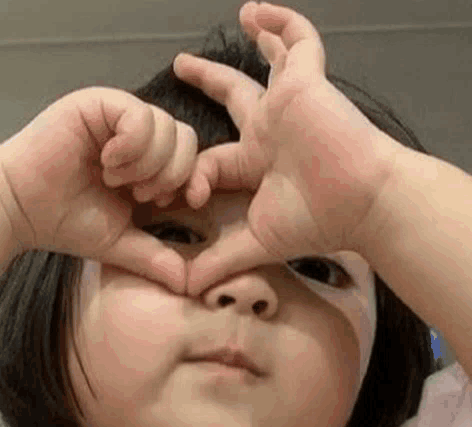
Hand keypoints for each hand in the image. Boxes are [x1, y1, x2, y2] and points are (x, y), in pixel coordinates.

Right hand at [0, 87, 197, 293]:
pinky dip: (131, 146)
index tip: (180, 203)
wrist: (20, 209)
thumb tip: (187, 284)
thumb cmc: (65, 223)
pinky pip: (140, 116)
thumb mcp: (119, 242)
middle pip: (186, 139)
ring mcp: (118, 117)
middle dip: (170, 174)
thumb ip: (154, 257)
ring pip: (167, 127)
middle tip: (138, 193)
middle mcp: (136, 136)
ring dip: (147, 162)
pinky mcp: (100, 104)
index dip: (195, 180)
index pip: (192, 159)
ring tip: (114, 179)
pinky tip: (107, 162)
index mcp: (146, 164)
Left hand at [173, 1, 400, 295]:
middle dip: (207, 83)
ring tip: (242, 15)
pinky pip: (298, 42)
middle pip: (235, 100)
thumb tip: (183, 289)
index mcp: (257, 165)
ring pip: (271, 63)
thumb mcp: (255, 242)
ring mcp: (290, 104)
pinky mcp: (306, 84)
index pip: (213, 161)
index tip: (173, 195)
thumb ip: (218, 260)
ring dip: (256, 39)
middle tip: (180, 68)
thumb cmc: (315, 222)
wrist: (363, 204)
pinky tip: (258, 11)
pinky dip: (282, 23)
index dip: (191, 176)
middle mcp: (271, 132)